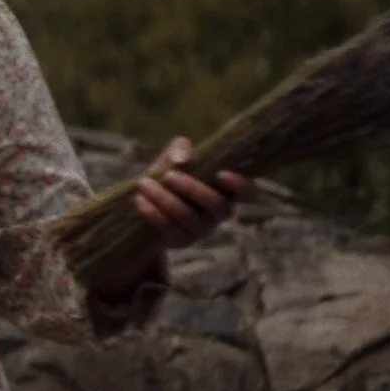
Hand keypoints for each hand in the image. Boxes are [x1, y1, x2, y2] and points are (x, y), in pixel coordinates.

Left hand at [134, 137, 259, 248]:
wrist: (146, 202)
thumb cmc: (169, 174)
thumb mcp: (174, 157)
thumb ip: (180, 149)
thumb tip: (182, 159)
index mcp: (226, 191)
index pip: (249, 193)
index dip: (242, 185)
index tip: (221, 173)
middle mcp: (218, 213)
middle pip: (217, 205)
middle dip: (192, 188)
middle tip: (168, 175)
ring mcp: (202, 230)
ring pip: (189, 217)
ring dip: (166, 200)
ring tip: (145, 183)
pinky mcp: (182, 241)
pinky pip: (170, 230)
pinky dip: (154, 214)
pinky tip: (140, 200)